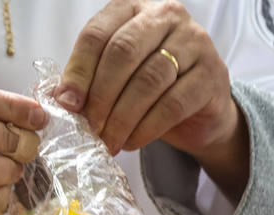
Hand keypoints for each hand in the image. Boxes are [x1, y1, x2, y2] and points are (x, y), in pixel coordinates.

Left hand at [58, 0, 245, 183]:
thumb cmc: (151, 89)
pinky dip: (147, 127)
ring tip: (109, 141)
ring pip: (149, 79)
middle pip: (123, 52)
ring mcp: (194, 41)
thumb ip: (90, 80)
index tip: (67, 105)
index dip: (79, 71)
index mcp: (132, 9)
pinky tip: (133, 141)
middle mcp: (165, 16)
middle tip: (89, 129)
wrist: (200, 110)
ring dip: (122, 117)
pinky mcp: (212, 73)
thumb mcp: (117, 77)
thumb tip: (61, 99)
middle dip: (101, 96)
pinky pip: (173, 103)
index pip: (98, 33)